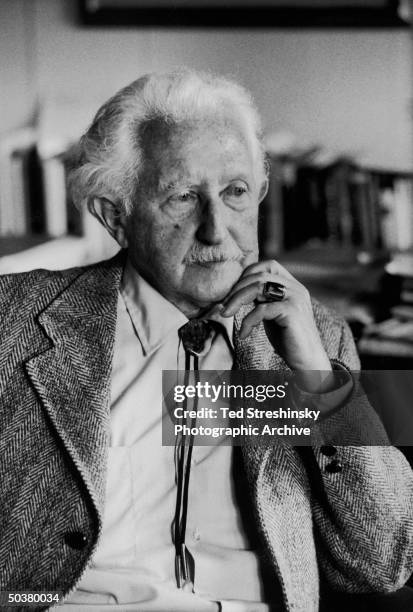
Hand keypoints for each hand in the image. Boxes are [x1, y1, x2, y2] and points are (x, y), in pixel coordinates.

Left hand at [221, 260, 332, 390]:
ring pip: (258, 287)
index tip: (232, 292)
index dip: (247, 274)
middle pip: (259, 276)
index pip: (268, 265)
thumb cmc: (288, 338)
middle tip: (223, 305)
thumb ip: (262, 298)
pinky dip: (247, 321)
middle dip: (236, 289)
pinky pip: (261, 310)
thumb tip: (238, 288)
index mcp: (293, 285)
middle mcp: (296, 288)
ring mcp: (295, 298)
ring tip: (226, 314)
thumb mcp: (272, 312)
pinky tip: (244, 334)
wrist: (308, 361)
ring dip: (237, 300)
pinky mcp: (292, 312)